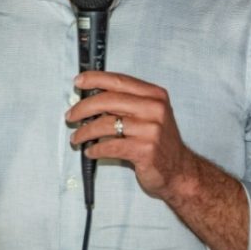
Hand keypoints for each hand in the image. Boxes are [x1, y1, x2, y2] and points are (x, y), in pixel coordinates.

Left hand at [66, 72, 197, 200]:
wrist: (180, 170)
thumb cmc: (159, 141)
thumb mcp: (150, 114)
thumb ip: (127, 103)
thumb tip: (90, 97)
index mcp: (155, 95)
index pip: (119, 81)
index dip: (95, 79)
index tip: (78, 82)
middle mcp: (155, 109)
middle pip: (109, 100)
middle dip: (83, 107)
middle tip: (70, 115)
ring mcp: (151, 130)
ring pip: (106, 125)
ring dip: (85, 132)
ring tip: (76, 138)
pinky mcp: (145, 150)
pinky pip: (110, 146)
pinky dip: (96, 149)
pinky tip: (90, 151)